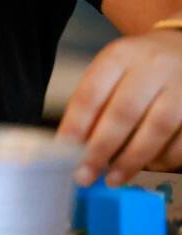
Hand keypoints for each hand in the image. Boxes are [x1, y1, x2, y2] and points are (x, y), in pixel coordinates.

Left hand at [58, 29, 181, 186]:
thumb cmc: (138, 67)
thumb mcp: (111, 70)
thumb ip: (94, 102)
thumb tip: (74, 144)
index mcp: (119, 56)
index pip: (92, 93)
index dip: (76, 125)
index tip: (64, 151)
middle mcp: (152, 68)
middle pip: (123, 113)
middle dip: (101, 149)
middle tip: (85, 174)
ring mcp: (181, 87)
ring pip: (156, 128)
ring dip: (132, 160)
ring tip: (114, 178)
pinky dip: (164, 158)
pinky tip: (148, 167)